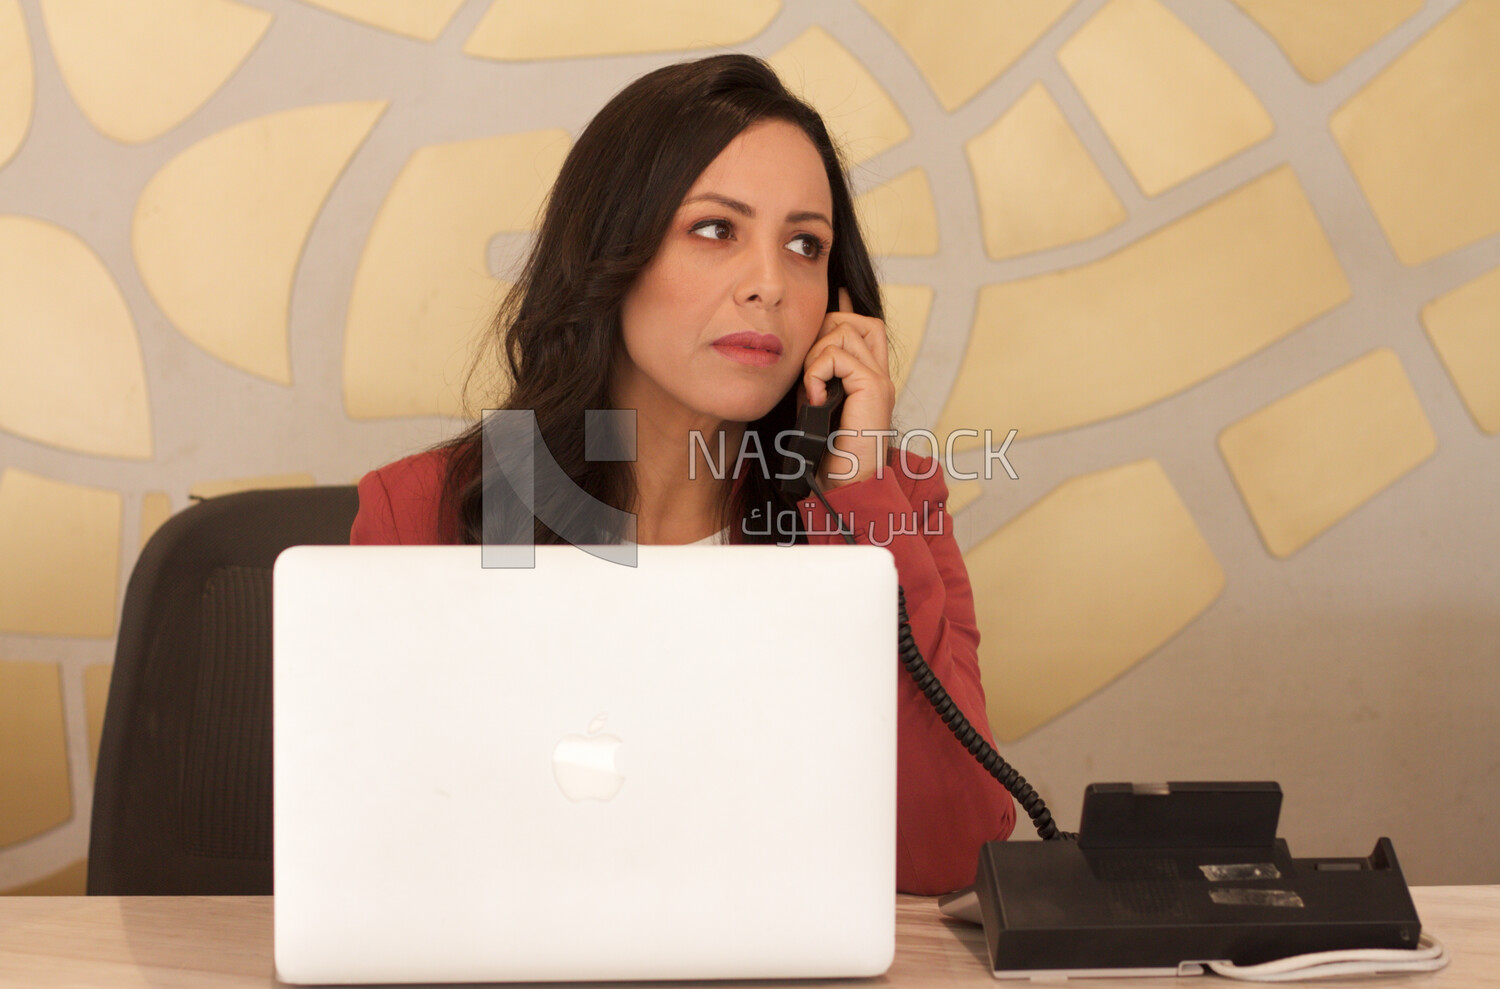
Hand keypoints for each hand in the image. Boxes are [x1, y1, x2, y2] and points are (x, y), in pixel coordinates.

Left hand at [800, 287, 895, 489]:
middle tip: (809, 372)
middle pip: (853, 320)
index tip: (832, 294)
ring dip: (816, 357)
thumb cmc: (827, 453)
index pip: (864, 325)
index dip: (844, 309)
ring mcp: (880, 379)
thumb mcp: (814, 404)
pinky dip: (817, 373)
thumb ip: (814, 375)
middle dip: (821, 334)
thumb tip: (799, 350)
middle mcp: (880, 374)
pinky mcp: (874, 388)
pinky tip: (814, 398)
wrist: (845, 485)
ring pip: (844, 332)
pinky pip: (838, 356)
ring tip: (811, 390)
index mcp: (869, 377)